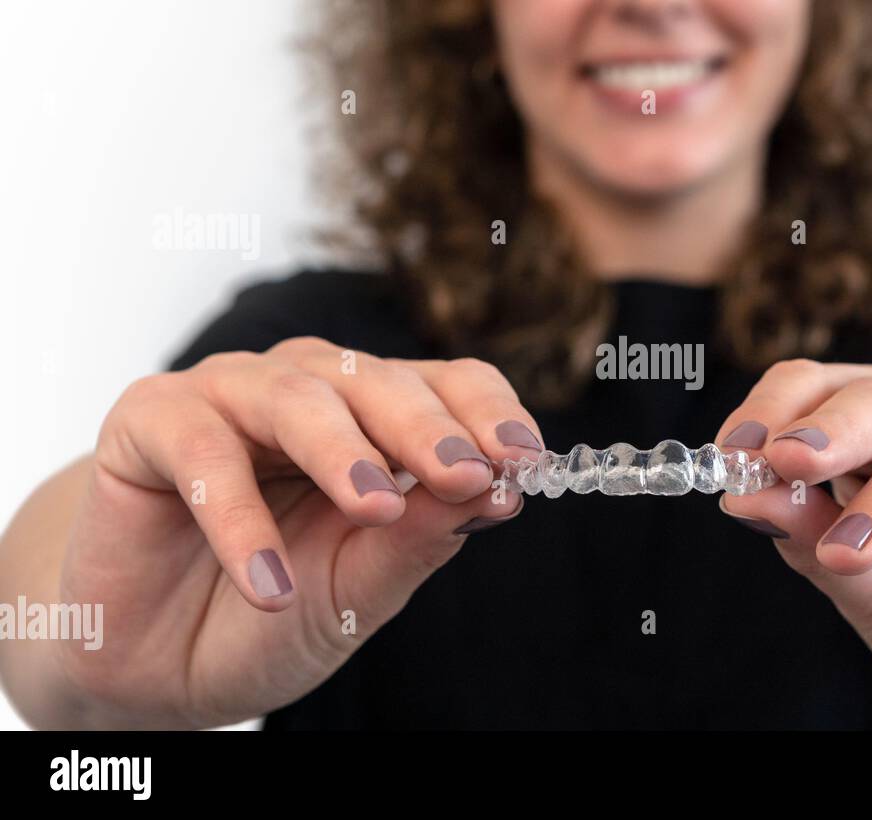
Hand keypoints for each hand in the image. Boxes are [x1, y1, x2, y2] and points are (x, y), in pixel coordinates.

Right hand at [53, 337, 538, 727]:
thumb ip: (418, 539)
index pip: (448, 387)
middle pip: (378, 381)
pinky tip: (270, 586)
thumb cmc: (267, 618)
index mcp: (374, 422)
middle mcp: (309, 394)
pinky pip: (202, 450)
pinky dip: (238, 519)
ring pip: (294, 397)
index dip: (489, 416)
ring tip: (374, 508)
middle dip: (426, 428)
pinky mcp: (150, 421)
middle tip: (464, 473)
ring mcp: (230, 398)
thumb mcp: (358, 591)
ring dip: (340, 452)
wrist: (150, 664)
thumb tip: (498, 490)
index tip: (527, 462)